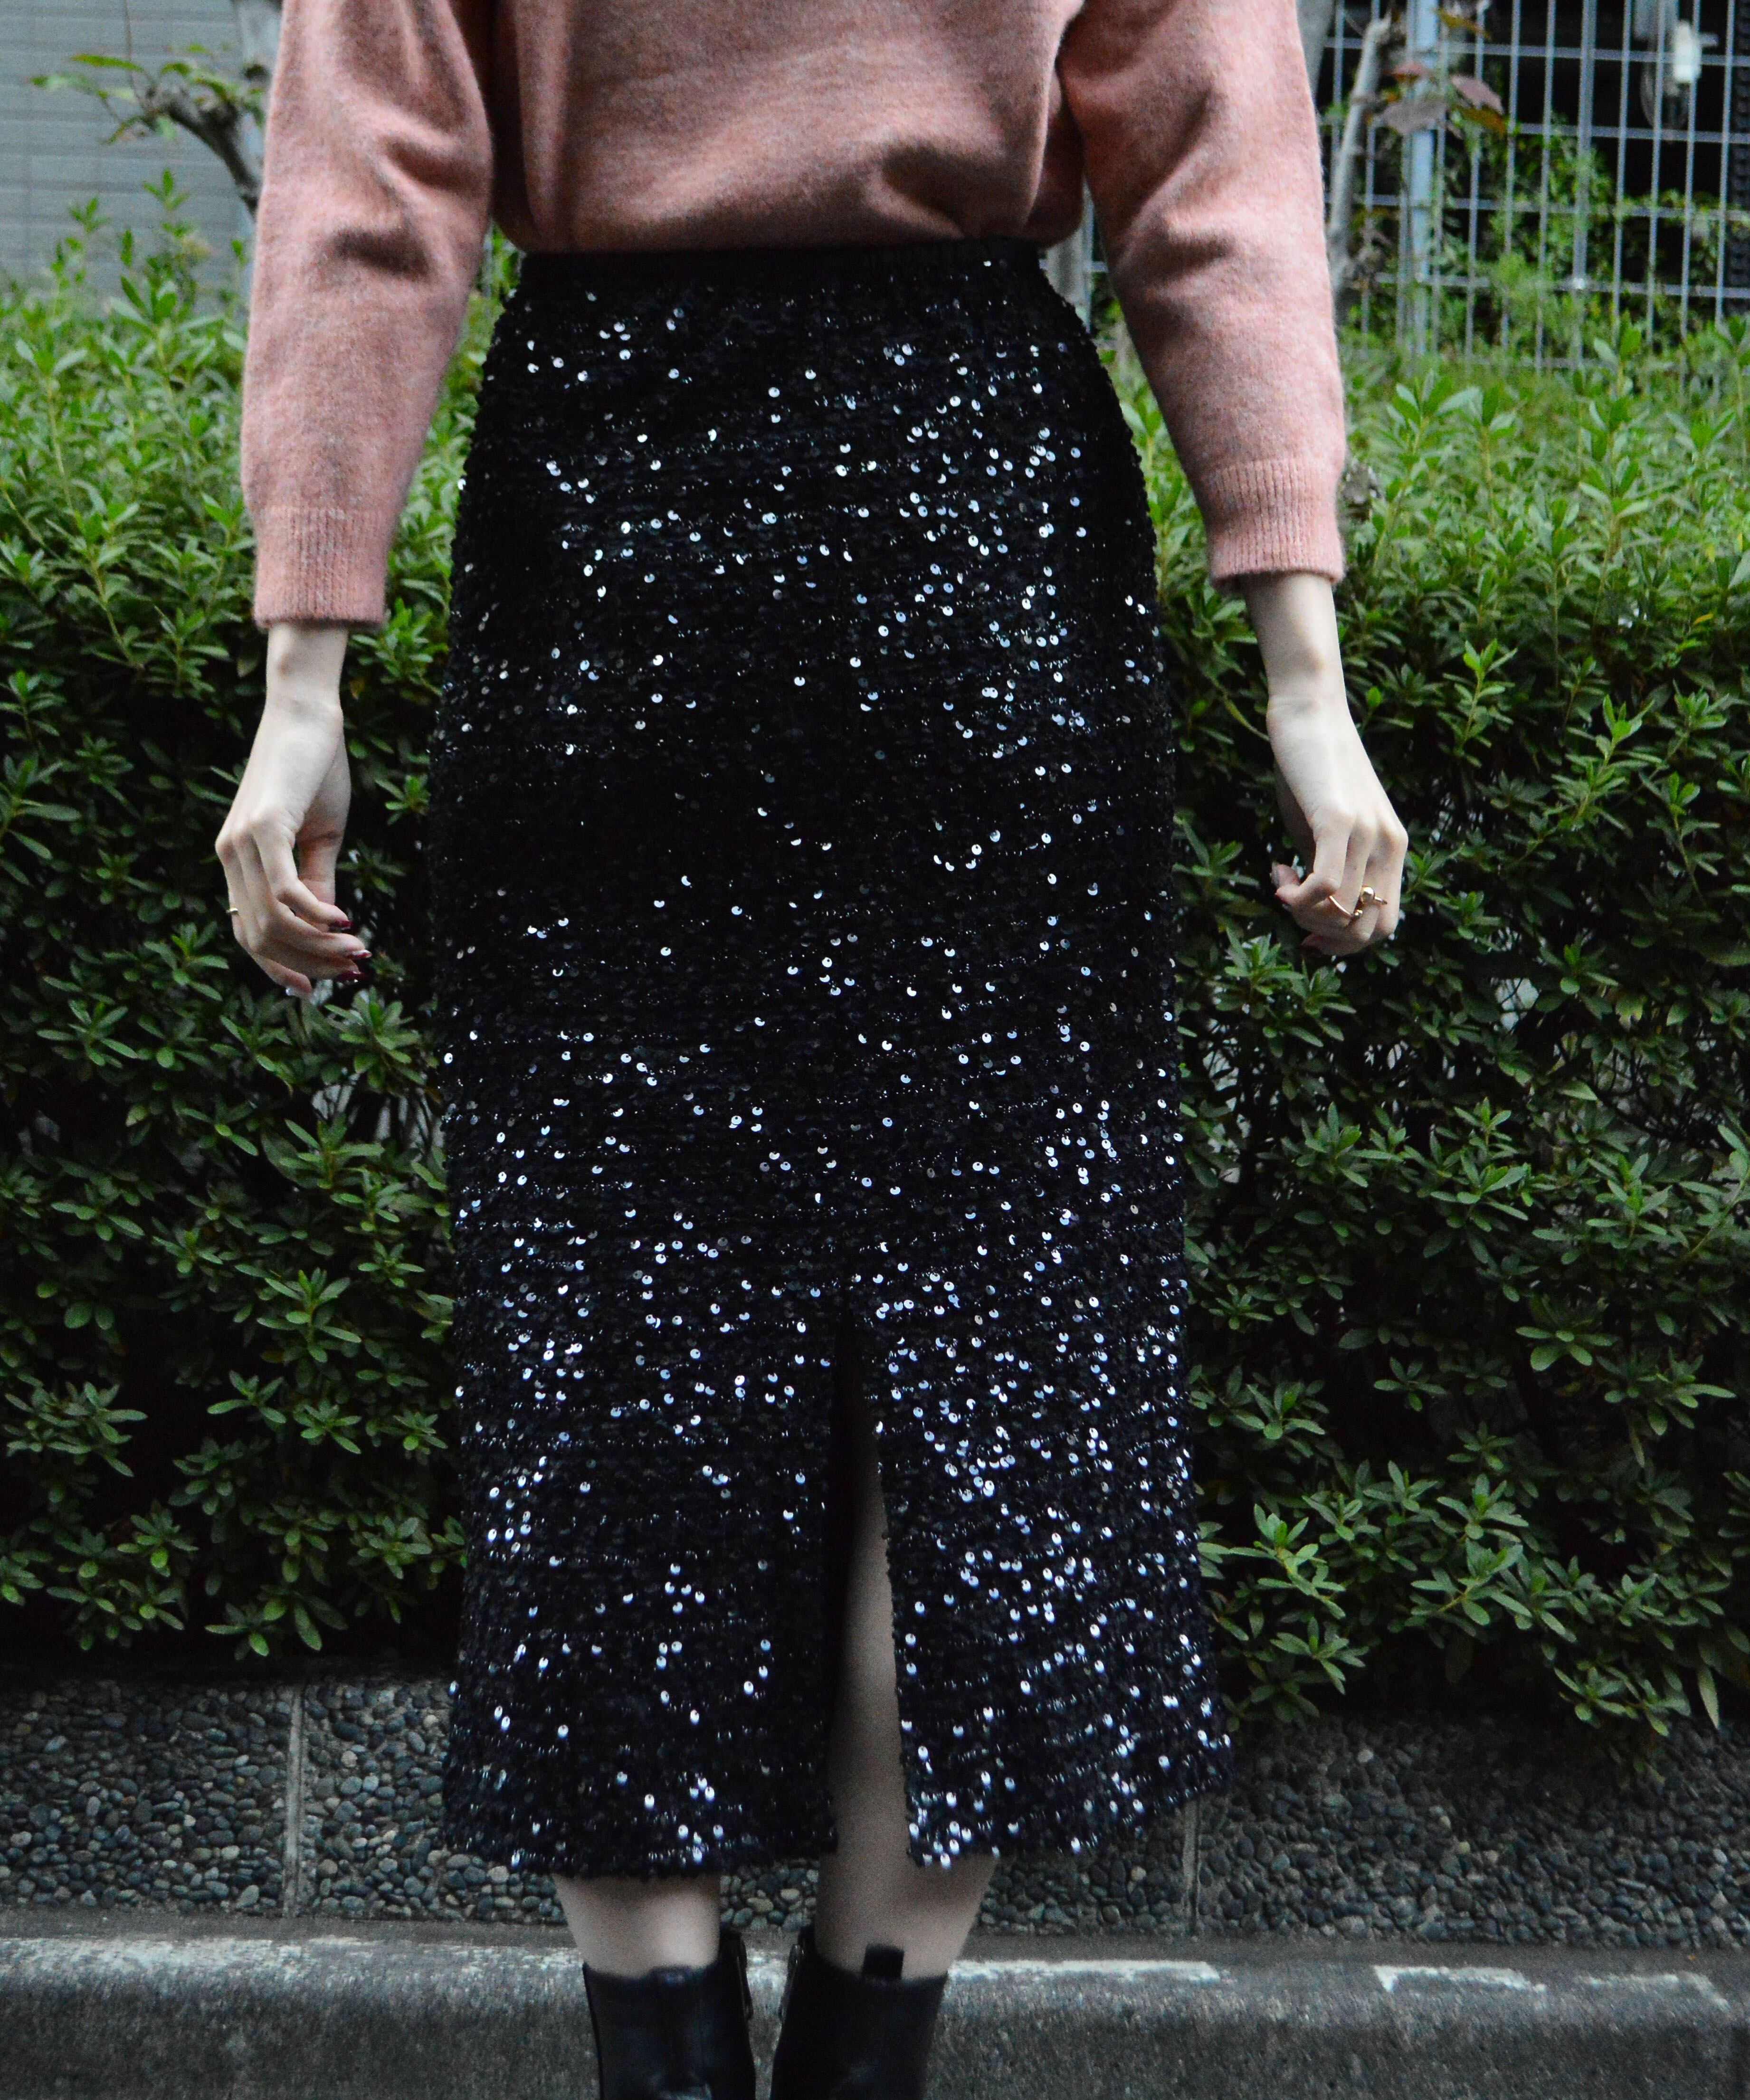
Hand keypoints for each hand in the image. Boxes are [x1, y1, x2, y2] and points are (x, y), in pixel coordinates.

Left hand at [214, 622, 370, 996]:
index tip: (321, 987)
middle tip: (355, 968)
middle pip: (261, 937)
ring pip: (273, 921)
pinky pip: (285, 891)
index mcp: (238, 861)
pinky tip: (346, 920)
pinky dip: (316, 915)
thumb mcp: (320, 839)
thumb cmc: (314, 770)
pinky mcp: (262, 827)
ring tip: (358, 950)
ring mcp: (241, 843)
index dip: (283, 968)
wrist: (307, 713)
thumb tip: (327, 931)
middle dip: (310, 962)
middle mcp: (229, 856)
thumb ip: (317, 885)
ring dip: (318, 946)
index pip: (250, 933)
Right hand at [1239, 573, 1406, 958]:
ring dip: (1302, 912)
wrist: (1310, 709)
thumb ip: (1331, 864)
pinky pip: (1325, 887)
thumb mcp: (1326, 826)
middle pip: (1369, 931)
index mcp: (1393, 848)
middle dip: (1324, 933)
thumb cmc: (1312, 767)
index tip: (1306, 924)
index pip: (1385, 926)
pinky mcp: (1340, 819)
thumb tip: (1314, 909)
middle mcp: (1390, 845)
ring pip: (1343, 913)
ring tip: (1280, 877)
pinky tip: (1277, 874)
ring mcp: (1368, 833)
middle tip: (1291, 902)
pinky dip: (1296, 897)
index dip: (1345, 942)